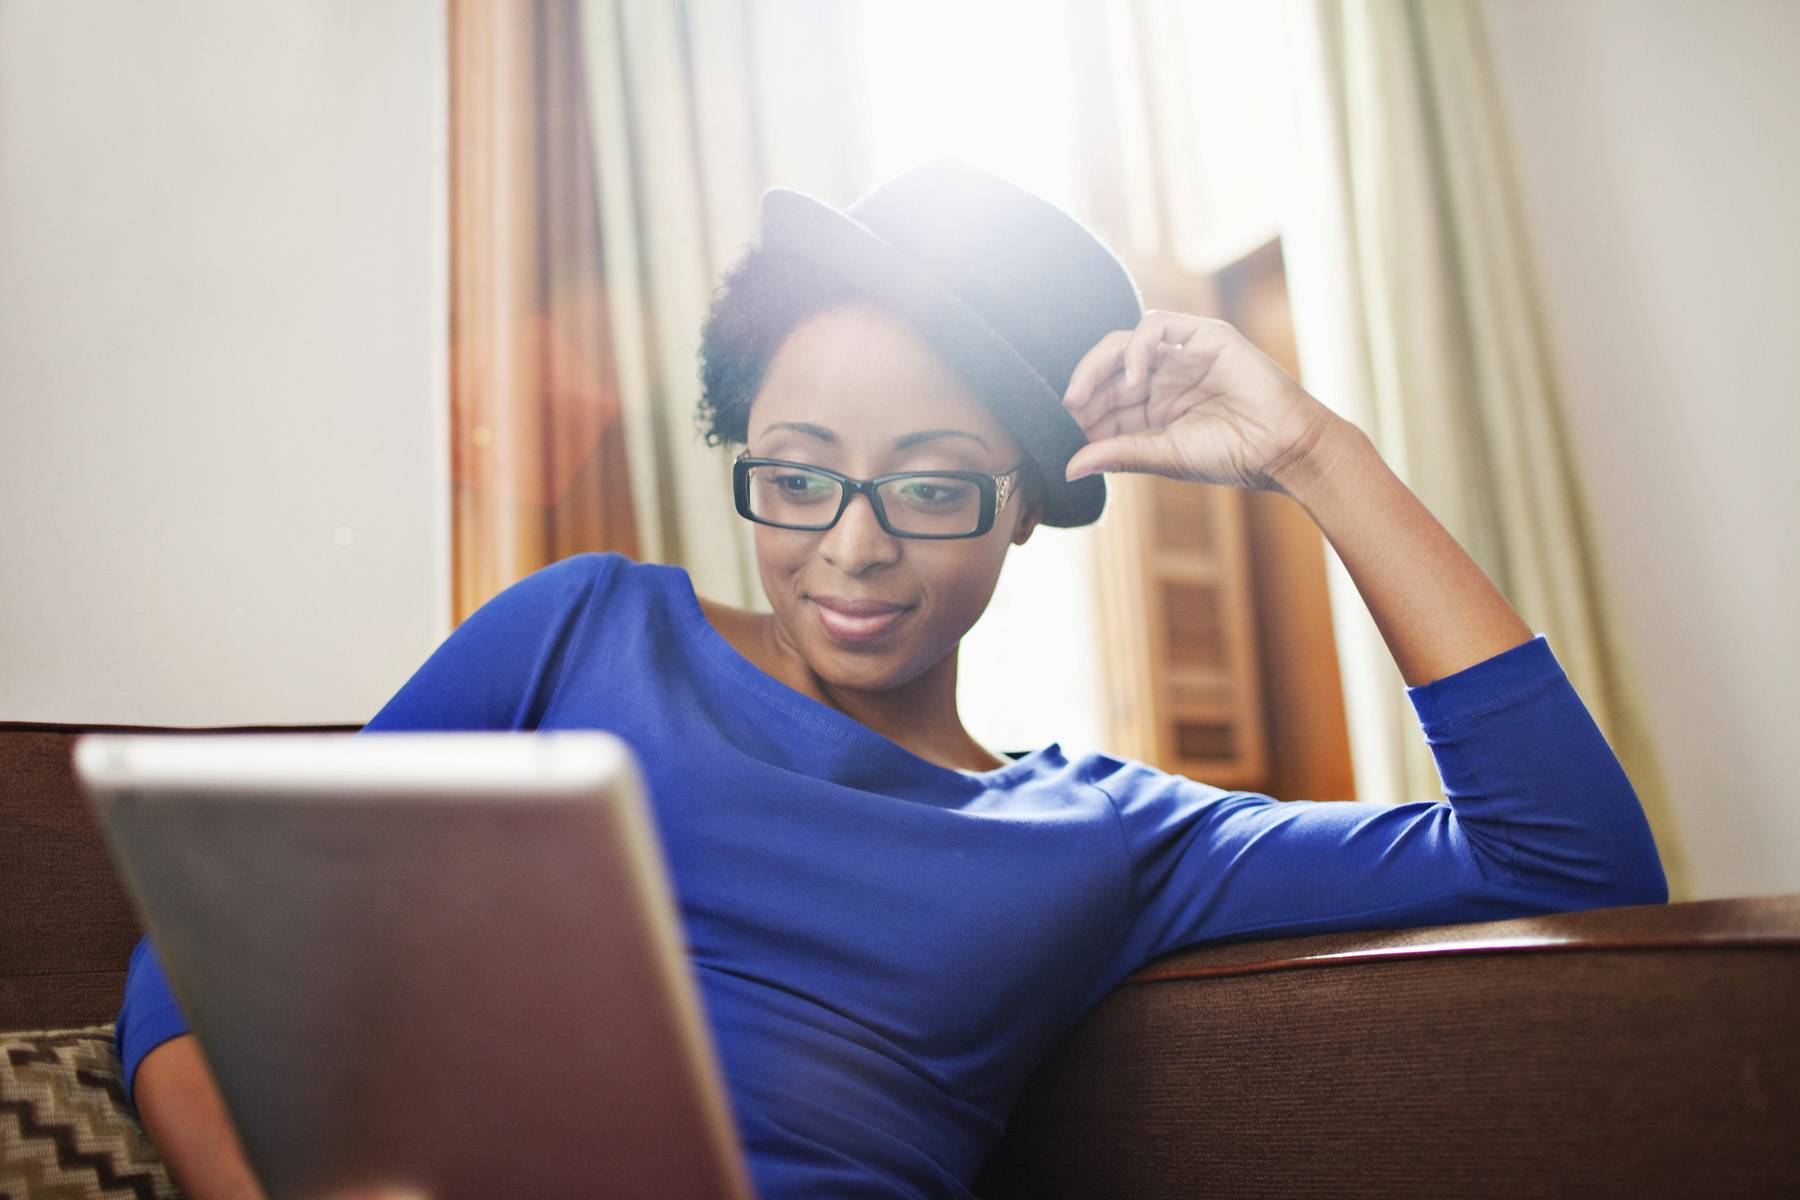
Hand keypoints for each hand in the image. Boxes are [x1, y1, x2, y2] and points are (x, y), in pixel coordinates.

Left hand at [1060, 312, 1344, 493]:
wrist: (1282, 449)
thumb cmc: (1231, 456)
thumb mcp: (1163, 456)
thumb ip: (1117, 455)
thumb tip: (1066, 469)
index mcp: (1156, 407)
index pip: (1106, 402)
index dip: (1082, 415)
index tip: (1062, 435)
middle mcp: (1166, 378)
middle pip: (1109, 371)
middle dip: (1083, 391)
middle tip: (1066, 412)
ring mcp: (1183, 355)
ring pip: (1125, 344)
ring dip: (1097, 366)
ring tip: (1083, 396)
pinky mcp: (1205, 336)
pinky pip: (1159, 325)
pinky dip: (1138, 346)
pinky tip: (1133, 378)